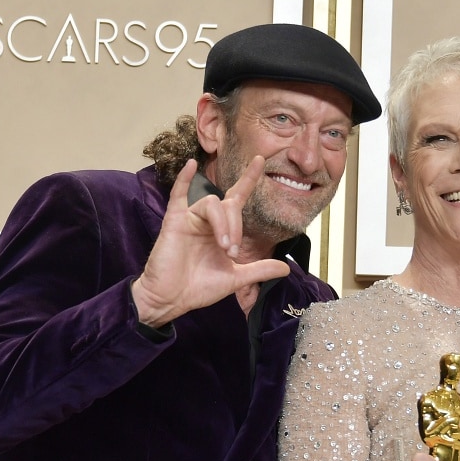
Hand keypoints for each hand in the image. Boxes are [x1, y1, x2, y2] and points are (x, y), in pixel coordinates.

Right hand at [131, 157, 288, 327]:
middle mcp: (207, 221)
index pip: (237, 199)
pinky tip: (192, 165)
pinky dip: (184, 179)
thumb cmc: (198, 288)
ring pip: (211, 203)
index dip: (249, 180)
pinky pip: (177, 195)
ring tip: (223, 247)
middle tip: (233, 252)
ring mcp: (190, 219)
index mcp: (221, 230)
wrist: (171, 300)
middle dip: (236, 227)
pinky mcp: (174, 222)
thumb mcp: (235, 278)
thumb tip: (287, 268)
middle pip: (228, 206)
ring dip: (223, 224)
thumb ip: (260, 270)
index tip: (260, 161)